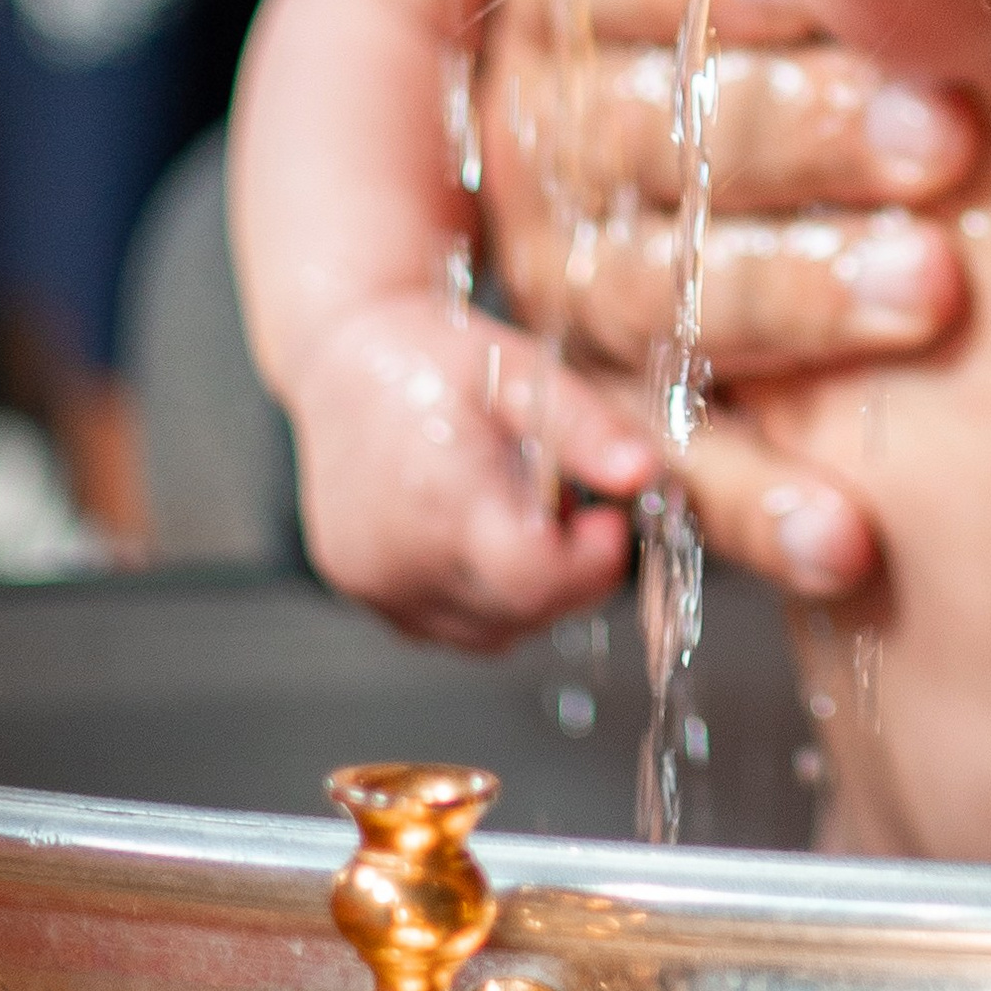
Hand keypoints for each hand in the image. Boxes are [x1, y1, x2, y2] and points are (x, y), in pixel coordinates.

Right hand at [285, 293, 654, 651]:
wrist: (347, 359)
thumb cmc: (439, 358)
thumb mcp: (526, 372)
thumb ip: (588, 430)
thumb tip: (644, 474)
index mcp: (443, 498)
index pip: (534, 580)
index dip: (592, 562)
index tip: (608, 520)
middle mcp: (400, 556)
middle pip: (520, 614)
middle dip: (571, 574)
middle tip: (572, 506)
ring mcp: (375, 583)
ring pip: (488, 632)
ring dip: (529, 590)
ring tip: (522, 512)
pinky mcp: (362, 591)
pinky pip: (445, 626)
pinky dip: (484, 597)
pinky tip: (483, 533)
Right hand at [475, 0, 978, 596]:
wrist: (826, 7)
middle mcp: (548, 122)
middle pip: (635, 142)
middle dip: (791, 138)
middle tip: (945, 135)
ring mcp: (591, 263)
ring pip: (657, 299)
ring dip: (794, 303)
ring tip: (931, 287)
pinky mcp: (654, 385)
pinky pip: (687, 456)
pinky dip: (761, 503)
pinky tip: (850, 536)